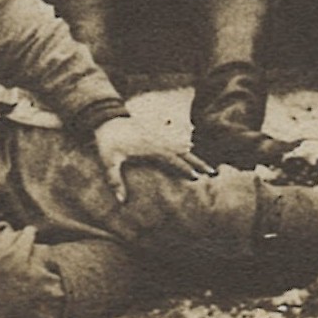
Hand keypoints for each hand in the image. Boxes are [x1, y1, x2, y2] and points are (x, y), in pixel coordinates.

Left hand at [92, 113, 213, 184]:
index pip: (172, 161)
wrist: (105, 117)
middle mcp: (158, 141)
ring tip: (207, 166)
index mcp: (151, 149)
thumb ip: (114, 180)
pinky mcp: (154, 131)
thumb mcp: (108, 160)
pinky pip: (174, 138)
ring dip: (194, 156)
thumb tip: (121, 201)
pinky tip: (189, 143)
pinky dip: (183, 143)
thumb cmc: (107, 140)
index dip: (184, 170)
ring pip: (181, 146)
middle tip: (212, 173)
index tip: (197, 179)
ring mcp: (158, 135)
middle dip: (198, 163)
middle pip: (183, 154)